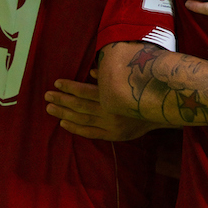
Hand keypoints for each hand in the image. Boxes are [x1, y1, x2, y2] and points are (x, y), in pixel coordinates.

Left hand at [46, 77, 166, 140]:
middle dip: (62, 100)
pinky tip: (63, 122)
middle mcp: (110, 111)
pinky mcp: (112, 135)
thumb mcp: (129, 80)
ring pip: (82, 119)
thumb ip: (111, 77)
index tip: (57, 83)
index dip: (70, 87)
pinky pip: (90, 132)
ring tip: (50, 108)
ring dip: (64, 113)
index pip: (86, 91)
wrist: (159, 111)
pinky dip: (75, 128)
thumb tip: (93, 72)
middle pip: (80, 106)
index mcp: (112, 95)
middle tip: (47, 96)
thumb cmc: (141, 91)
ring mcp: (110, 125)